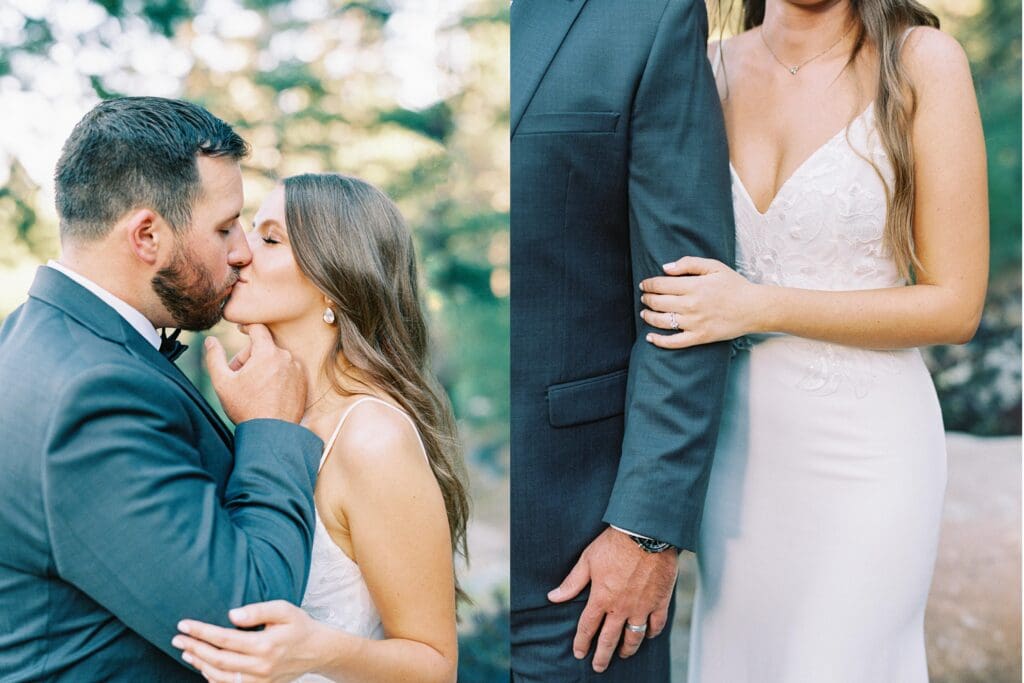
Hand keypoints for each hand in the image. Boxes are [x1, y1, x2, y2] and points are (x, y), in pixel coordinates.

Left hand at [172, 601, 333, 682]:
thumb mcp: (284, 609)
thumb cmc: (299, 626)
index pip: (224, 639)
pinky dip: (213, 679)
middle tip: (176, 639)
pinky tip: (204, 668)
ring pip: (221, 677)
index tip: (183, 624)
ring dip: (199, 665)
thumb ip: (258, 610)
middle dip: (194, 648)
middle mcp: (260, 667)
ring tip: (186, 652)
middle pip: (217, 659)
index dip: (201, 632)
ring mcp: (260, 681)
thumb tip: (231, 615)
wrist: (318, 650)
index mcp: (264, 645)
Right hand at [204, 324, 305, 423]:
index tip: (240, 329)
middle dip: (250, 356)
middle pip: (264, 347)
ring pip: (276, 359)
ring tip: (252, 387)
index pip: (257, 329)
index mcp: (267, 353)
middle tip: (238, 375)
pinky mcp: (303, 382)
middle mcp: (286, 358)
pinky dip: (276, 376)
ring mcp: (297, 370)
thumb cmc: (246, 408)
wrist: (271, 432)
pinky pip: (287, 371)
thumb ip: (214, 357)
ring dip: (263, 366)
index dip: (247, 327)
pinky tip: (266, 393)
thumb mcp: (223, 382)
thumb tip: (210, 341)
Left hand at [548, 527, 677, 672]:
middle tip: (598, 667)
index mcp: (601, 598)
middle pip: (610, 639)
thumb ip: (572, 583)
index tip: (579, 653)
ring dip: (627, 649)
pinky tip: (648, 636)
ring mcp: (642, 607)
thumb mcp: (587, 560)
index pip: (588, 627)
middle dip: (603, 656)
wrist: (646, 534)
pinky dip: (652, 633)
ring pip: (634, 637)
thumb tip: (553, 597)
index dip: (582, 642)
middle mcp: (621, 608)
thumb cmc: (614, 543)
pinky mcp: (659, 601)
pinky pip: (656, 625)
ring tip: (623, 655)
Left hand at [640, 256, 762, 348]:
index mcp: (694, 286)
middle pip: (658, 302)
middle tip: (644, 297)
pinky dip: (659, 341)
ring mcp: (694, 323)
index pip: (661, 285)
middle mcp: (691, 305)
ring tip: (644, 313)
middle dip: (647, 299)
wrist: (753, 308)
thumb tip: (665, 268)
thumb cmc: (734, 285)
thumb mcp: (714, 266)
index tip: (644, 284)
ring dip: (648, 317)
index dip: (649, 284)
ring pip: (662, 321)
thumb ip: (689, 264)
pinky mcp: (699, 337)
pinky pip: (674, 342)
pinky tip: (650, 337)